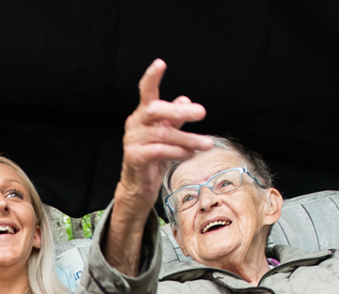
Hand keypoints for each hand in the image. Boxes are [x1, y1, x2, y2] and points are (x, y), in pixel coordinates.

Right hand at [116, 59, 213, 215]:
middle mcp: (135, 124)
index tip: (161, 63)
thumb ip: (175, 118)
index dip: (151, 77)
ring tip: (206, 143)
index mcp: (143, 114)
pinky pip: (160, 151)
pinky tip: (190, 154)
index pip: (145, 91)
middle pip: (155, 110)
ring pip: (163, 134)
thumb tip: (185, 100)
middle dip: (179, 111)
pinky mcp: (134, 157)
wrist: (140, 185)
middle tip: (202, 113)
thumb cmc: (154, 156)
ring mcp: (132, 141)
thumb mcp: (168, 133)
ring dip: (188, 139)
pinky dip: (178, 152)